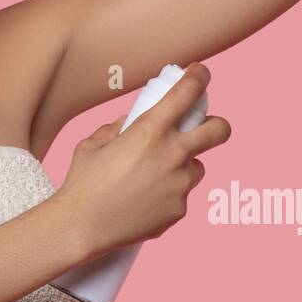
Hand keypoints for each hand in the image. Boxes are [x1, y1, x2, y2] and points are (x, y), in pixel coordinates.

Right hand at [58, 63, 231, 258]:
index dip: (199, 77)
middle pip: (219, 130)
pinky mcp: (179, 210)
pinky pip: (181, 195)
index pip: (188, 91)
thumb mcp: (95, 142)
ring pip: (196, 166)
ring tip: (153, 175)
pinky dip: (167, 193)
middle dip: (216, 124)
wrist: (81, 228)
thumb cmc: (83, 182)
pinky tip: (143, 200)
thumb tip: (137, 121)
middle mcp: (173, 155)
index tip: (201, 73)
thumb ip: (122, 126)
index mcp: (151, 130)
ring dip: (183, 164)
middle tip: (204, 126)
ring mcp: (180, 185)